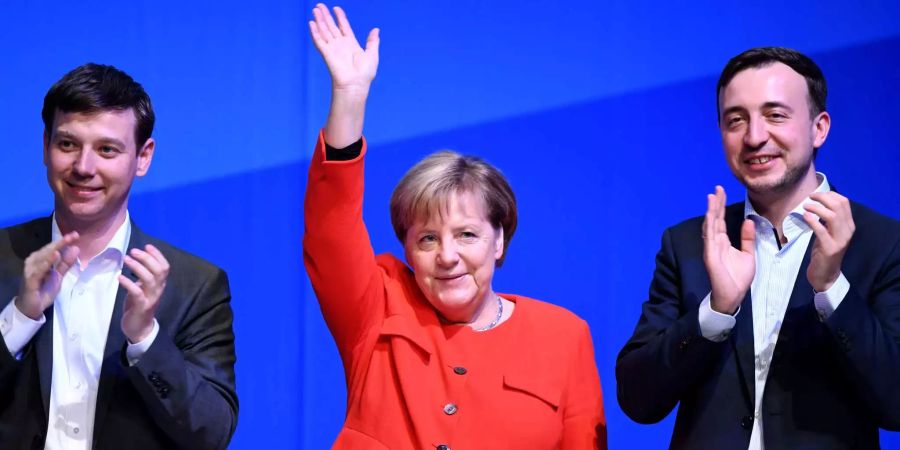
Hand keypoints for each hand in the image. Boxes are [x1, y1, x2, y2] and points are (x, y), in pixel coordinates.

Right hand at [16, 232, 79, 319]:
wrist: (32, 307)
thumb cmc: (44, 289)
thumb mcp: (58, 276)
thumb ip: (66, 263)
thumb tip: (75, 248)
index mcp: (41, 260)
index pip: (53, 248)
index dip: (63, 241)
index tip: (75, 235)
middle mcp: (34, 262)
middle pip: (48, 250)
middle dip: (60, 243)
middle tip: (73, 236)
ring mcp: (31, 271)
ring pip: (42, 258)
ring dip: (53, 250)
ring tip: (63, 243)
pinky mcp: (30, 281)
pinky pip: (38, 271)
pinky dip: (45, 263)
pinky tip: (53, 257)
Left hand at [119, 245, 169, 342]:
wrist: (140, 329)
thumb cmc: (139, 306)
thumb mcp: (143, 289)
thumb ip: (143, 277)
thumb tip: (137, 260)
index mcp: (160, 284)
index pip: (164, 267)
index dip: (157, 255)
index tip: (147, 246)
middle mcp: (158, 290)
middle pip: (158, 270)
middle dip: (146, 258)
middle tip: (133, 251)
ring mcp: (151, 298)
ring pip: (149, 279)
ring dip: (138, 267)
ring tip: (126, 259)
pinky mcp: (142, 307)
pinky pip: (137, 293)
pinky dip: (128, 283)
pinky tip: (120, 277)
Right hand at [310, 3, 379, 147]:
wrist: (356, 85)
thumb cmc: (365, 74)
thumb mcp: (372, 54)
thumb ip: (372, 41)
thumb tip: (376, 30)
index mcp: (351, 44)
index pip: (344, 27)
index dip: (340, 17)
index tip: (336, 8)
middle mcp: (340, 45)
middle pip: (331, 27)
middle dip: (326, 16)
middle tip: (320, 5)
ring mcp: (333, 49)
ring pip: (324, 31)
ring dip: (319, 20)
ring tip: (315, 10)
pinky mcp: (327, 54)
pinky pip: (319, 41)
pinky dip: (315, 32)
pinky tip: (311, 23)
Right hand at [703, 186, 755, 314]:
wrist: (733, 295)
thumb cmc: (738, 278)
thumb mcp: (747, 255)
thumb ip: (747, 239)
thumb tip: (748, 221)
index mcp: (722, 242)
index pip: (721, 220)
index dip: (721, 206)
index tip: (722, 192)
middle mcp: (715, 242)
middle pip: (714, 219)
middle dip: (715, 203)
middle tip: (718, 188)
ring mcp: (711, 248)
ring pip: (710, 225)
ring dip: (711, 211)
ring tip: (712, 196)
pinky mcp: (710, 255)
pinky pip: (709, 238)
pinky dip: (710, 226)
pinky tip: (711, 215)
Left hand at [803, 191, 854, 291]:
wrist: (826, 274)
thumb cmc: (824, 251)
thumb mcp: (829, 233)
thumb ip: (828, 220)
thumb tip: (819, 203)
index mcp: (848, 225)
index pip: (844, 202)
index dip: (830, 195)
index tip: (817, 195)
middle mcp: (847, 231)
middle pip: (839, 206)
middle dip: (823, 198)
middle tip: (809, 197)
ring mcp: (840, 240)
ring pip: (832, 216)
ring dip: (817, 208)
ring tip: (805, 206)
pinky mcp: (830, 248)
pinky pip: (821, 230)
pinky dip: (812, 220)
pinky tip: (805, 216)